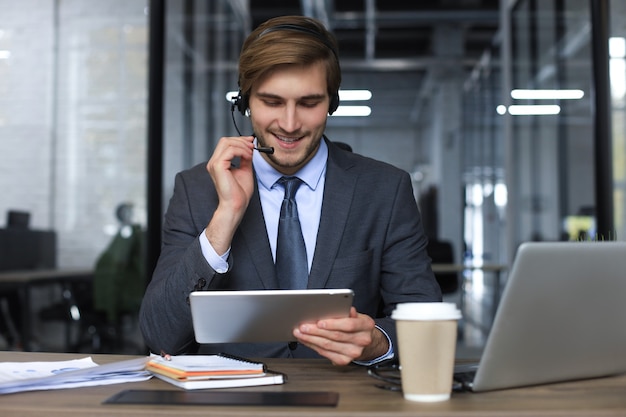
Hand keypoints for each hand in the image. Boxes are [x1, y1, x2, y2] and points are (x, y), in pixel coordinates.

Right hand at [205, 136, 254, 253]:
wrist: (236, 205)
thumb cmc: (239, 193)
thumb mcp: (245, 170)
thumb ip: (245, 158)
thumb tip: (249, 148)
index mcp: (219, 163)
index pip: (225, 144)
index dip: (239, 140)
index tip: (251, 142)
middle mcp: (214, 162)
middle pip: (225, 140)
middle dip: (241, 140)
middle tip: (252, 146)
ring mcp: (214, 164)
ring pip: (227, 143)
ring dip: (242, 146)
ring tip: (251, 153)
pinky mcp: (218, 166)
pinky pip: (230, 151)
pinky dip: (241, 151)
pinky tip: (248, 157)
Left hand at [293, 307, 388, 365]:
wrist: (368, 343)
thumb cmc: (358, 326)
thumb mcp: (358, 315)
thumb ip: (348, 312)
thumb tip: (343, 307)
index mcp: (366, 325)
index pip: (348, 325)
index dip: (333, 324)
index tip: (319, 321)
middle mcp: (362, 340)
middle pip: (335, 336)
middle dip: (316, 331)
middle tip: (303, 326)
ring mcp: (353, 352)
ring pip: (328, 345)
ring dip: (311, 339)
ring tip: (300, 333)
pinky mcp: (344, 360)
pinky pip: (326, 353)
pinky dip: (313, 346)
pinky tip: (306, 340)